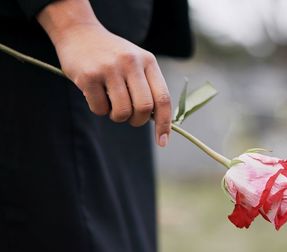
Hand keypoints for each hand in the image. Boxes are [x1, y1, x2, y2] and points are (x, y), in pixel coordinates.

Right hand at [37, 0, 170, 146]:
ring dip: (117, 117)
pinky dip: (99, 110)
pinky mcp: (88, 76)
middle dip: (137, 121)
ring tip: (112, 104)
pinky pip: (99, 109)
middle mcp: (131, 63)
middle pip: (144, 108)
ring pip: (122, 112)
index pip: (163, 98)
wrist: (79, 31)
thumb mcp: (136, 61)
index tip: (163, 141)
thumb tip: (157, 120)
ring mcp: (109, 69)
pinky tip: (95, 95)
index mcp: (148, 61)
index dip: (165, 123)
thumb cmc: (112, 54)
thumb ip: (148, 86)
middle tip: (129, 117)